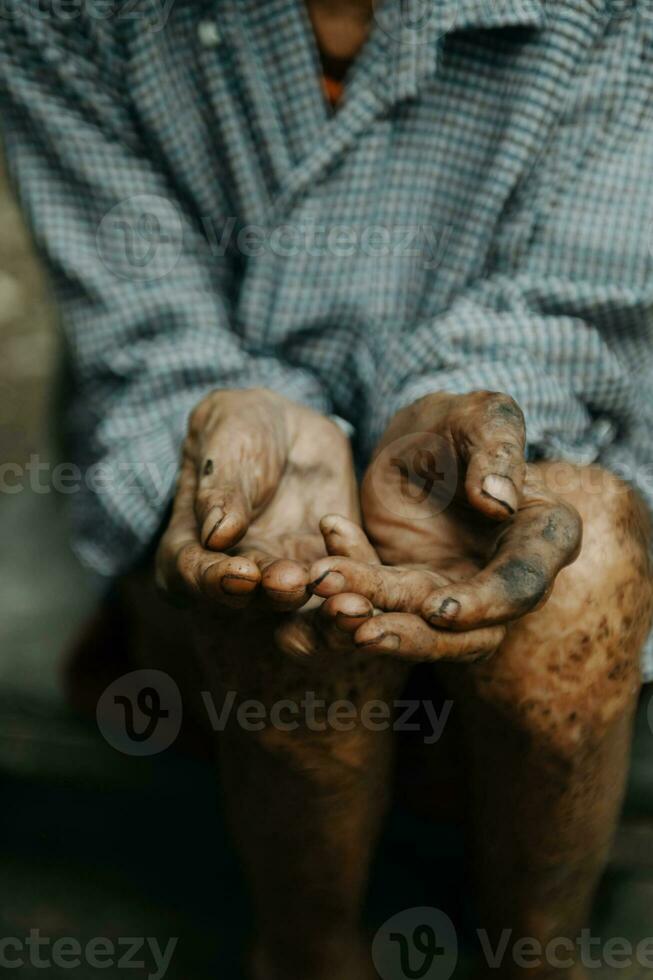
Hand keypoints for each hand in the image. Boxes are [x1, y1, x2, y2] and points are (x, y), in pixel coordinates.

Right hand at [156, 388, 357, 612]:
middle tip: (292, 584)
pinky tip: (363, 575)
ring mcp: (282, 576)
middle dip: (272, 595)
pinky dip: (353, 581)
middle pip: (249, 599)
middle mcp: (235, 574)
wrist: (289, 428)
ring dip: (319, 607)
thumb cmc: (239, 429)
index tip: (241, 575)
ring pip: (299, 604)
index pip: (193, 572)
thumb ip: (220, 488)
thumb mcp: (225, 444)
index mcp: (191, 546)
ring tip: (337, 597)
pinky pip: (342, 584)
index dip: (214, 579)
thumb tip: (216, 535)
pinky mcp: (327, 567)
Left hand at [308, 391, 581, 660]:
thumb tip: (500, 501)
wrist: (415, 439)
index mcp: (543, 535)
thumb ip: (497, 449)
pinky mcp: (410, 594)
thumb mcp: (481, 416)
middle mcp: (507, 578)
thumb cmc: (461, 424)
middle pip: (472, 631)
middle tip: (365, 630)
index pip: (524, 582)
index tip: (439, 610)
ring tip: (330, 596)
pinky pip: (380, 604)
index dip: (487, 602)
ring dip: (374, 617)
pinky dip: (351, 585)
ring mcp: (459, 594)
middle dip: (417, 635)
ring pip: (421, 627)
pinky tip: (325, 558)